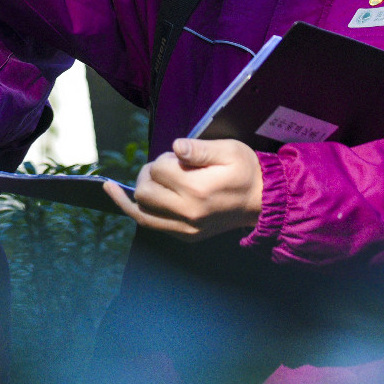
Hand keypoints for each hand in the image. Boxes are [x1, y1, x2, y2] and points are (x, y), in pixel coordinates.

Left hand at [105, 138, 264, 240]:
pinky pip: (152, 224)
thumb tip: (175, 147)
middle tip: (165, 166)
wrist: (263, 202)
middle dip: (148, 174)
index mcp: (198, 190)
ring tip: (143, 178)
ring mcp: (186, 228)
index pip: (159, 170)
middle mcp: (188, 213)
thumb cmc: (246, 171)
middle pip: (144, 192)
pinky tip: (120, 195)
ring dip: (137, 193)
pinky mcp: (186, 235)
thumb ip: (199, 149)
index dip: (164, 158)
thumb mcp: (229, 151)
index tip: (178, 157)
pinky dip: (136, 210)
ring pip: (141, 213)